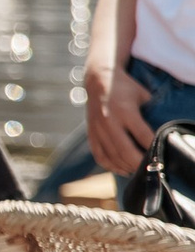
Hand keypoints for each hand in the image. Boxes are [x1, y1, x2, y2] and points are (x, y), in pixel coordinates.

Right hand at [85, 53, 154, 176]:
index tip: (160, 156)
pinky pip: (99, 155)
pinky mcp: (91, 133)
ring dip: (126, 166)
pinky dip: (110, 165)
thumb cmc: (125, 88)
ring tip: (137, 170)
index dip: (153, 148)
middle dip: (139, 163)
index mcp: (125, 112)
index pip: (143, 136)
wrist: (98, 81)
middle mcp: (109, 122)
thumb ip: (149, 114)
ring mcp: (98, 129)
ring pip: (112, 156)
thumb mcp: (143, 96)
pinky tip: (120, 168)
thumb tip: (158, 134)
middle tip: (150, 168)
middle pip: (125, 151)